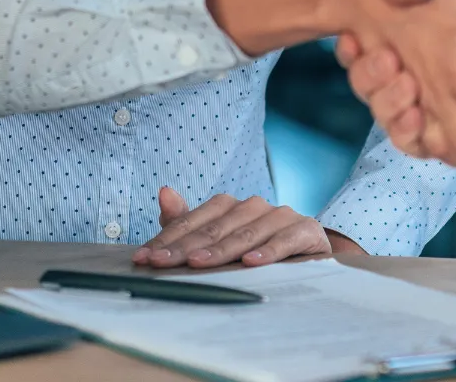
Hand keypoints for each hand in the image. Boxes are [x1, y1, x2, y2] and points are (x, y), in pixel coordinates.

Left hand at [131, 187, 335, 268]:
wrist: (310, 255)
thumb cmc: (257, 248)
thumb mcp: (220, 240)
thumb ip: (188, 220)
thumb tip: (163, 192)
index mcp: (231, 206)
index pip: (195, 220)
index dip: (168, 238)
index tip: (144, 256)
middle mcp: (254, 206)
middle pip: (215, 227)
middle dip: (185, 247)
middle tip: (162, 263)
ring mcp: (281, 216)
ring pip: (246, 233)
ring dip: (221, 249)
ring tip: (197, 262)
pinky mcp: (306, 230)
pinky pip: (285, 240)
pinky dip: (269, 250)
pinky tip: (251, 262)